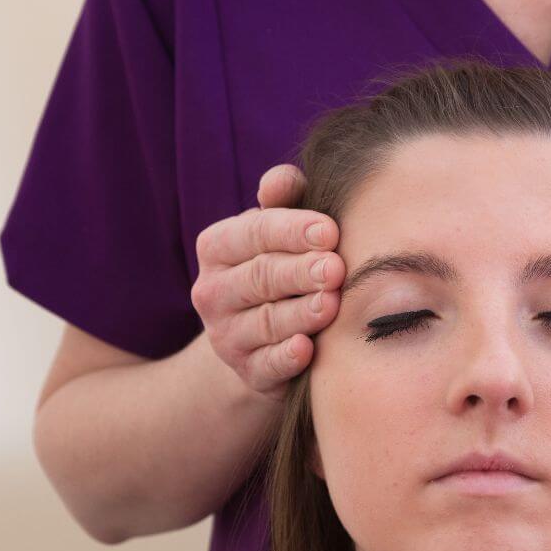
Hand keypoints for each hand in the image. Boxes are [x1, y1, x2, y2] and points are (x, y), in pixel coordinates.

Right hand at [190, 164, 343, 401]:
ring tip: (332, 303)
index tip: (330, 230)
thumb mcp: (278, 234)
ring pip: (267, 322)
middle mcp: (214, 292)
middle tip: (336, 267)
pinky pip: (267, 366)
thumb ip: (283, 204)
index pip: (253, 233)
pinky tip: (308, 349)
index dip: (291, 230)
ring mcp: (227, 336)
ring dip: (300, 313)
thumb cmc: (282, 271)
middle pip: (261, 277)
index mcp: (218, 247)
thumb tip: (285, 176)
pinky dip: (286, 358)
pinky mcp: (248, 373)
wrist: (260, 344)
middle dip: (300, 272)